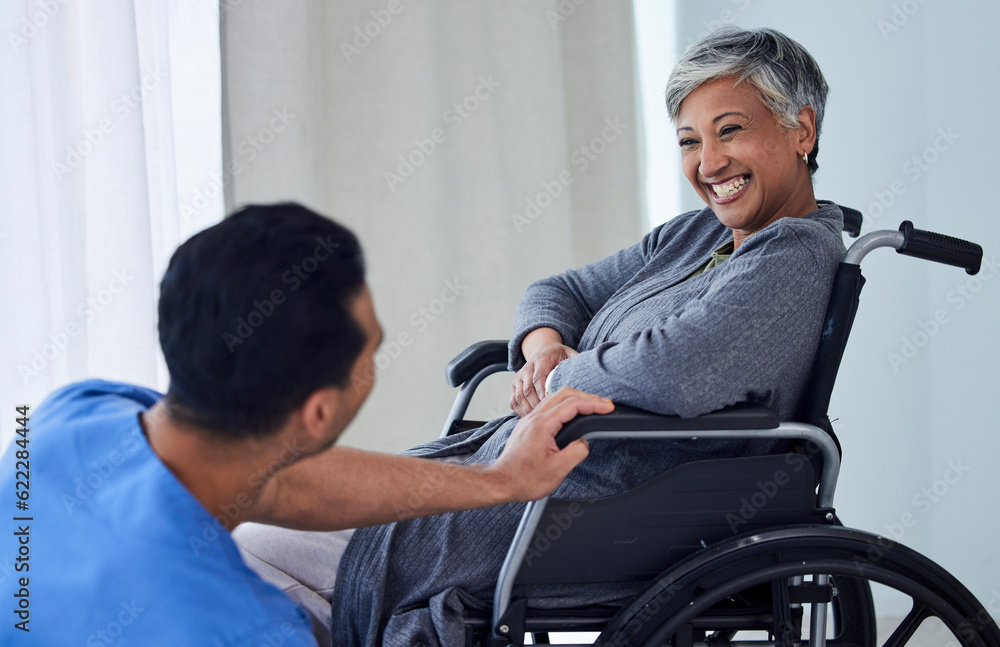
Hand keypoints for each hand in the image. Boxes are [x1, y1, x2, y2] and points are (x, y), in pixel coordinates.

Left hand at [488, 388, 611, 501]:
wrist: (501, 483)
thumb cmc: (524, 479)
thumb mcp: (558, 470)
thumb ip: (577, 452)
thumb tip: (584, 443)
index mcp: (542, 424)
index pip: (573, 404)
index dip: (594, 404)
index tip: (608, 408)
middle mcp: (534, 417)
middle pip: (564, 394)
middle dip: (587, 397)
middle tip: (604, 405)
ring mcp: (529, 420)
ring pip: (555, 398)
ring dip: (575, 400)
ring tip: (592, 407)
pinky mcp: (528, 426)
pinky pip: (549, 407)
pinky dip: (564, 406)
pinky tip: (572, 415)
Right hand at [511, 339, 578, 416]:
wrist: (542, 349)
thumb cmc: (558, 354)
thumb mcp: (569, 353)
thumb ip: (578, 361)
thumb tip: (594, 370)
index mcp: (540, 360)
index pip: (539, 378)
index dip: (543, 392)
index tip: (551, 405)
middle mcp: (527, 368)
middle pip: (528, 389)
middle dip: (537, 405)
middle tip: (548, 419)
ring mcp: (518, 377)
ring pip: (520, 396)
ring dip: (529, 410)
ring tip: (540, 422)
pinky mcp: (514, 385)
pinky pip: (514, 401)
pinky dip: (520, 411)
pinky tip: (530, 419)